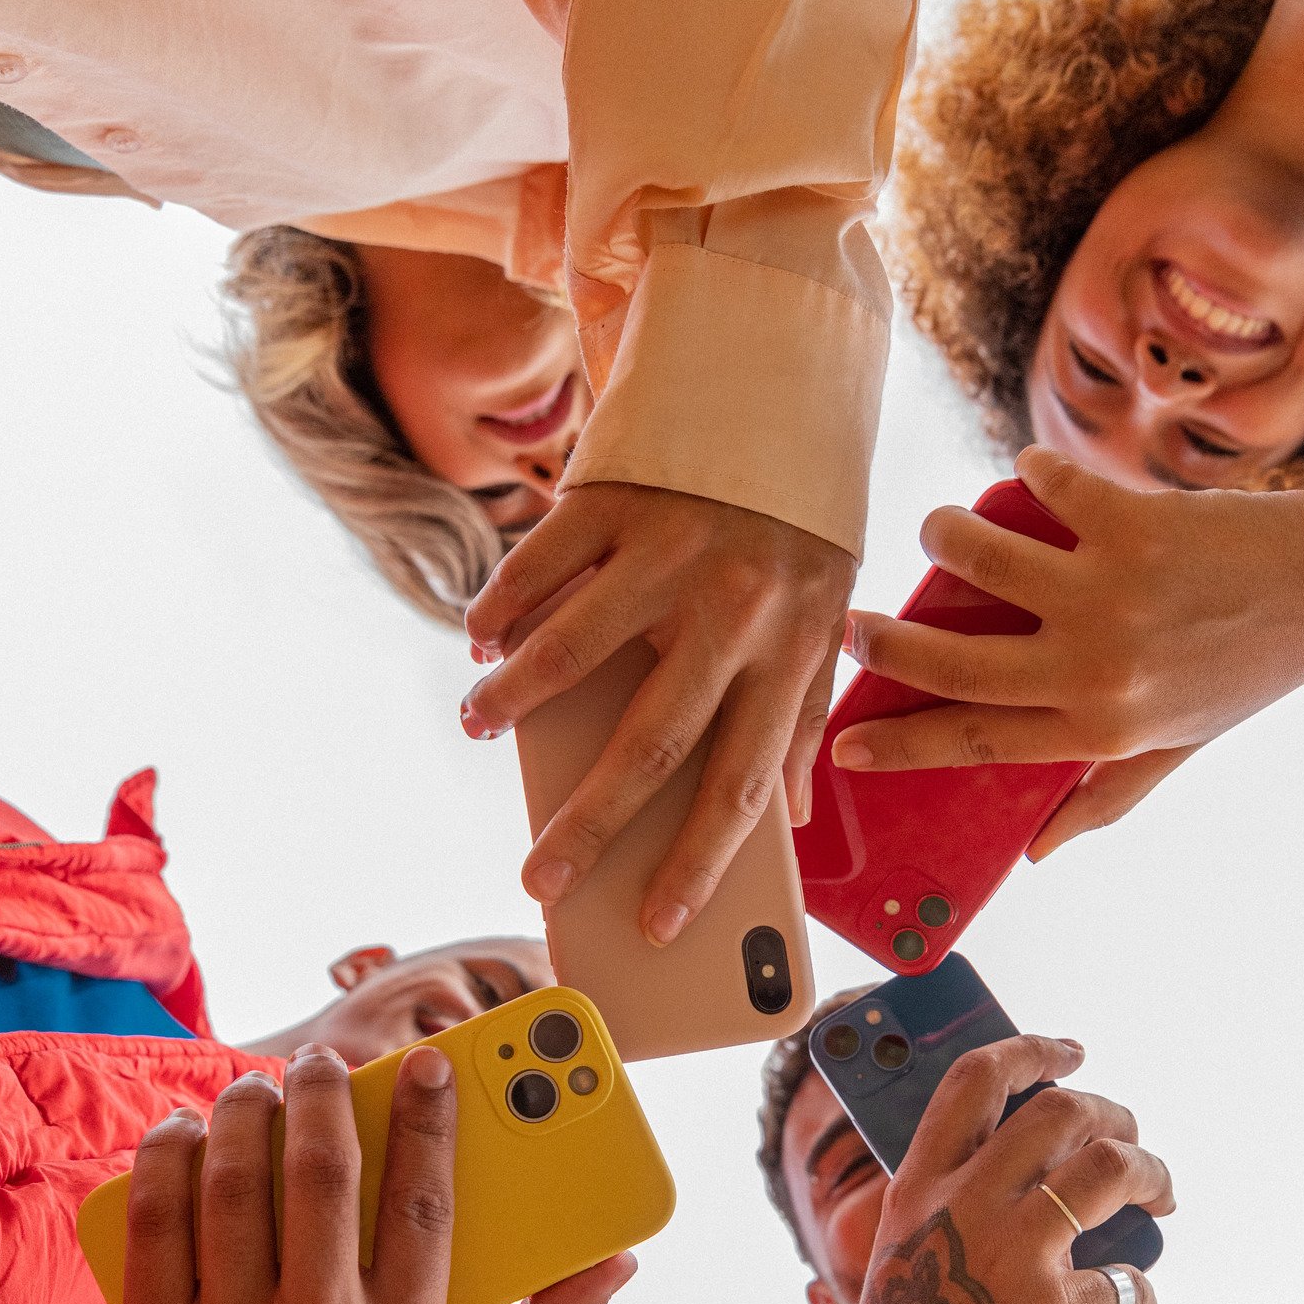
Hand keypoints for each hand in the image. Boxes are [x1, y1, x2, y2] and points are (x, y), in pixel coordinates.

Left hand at [108, 1045, 631, 1303]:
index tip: (431, 1065)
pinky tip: (185, 1133)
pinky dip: (168, 1160)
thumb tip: (620, 1264)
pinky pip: (158, 1224)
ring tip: (256, 1092)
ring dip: (242, 1114)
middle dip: (324, 1097)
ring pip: (233, 1186)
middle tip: (324, 1064)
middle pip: (322, 1178)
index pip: (424, 1208)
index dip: (431, 1122)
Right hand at [461, 483, 852, 944]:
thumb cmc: (798, 527)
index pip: (743, 782)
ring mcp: (670, 549)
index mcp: (792, 649)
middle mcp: (734, 606)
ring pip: (575, 647)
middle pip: (652, 741)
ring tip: (477, 729)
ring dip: (515, 701)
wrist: (782, 380)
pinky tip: (480, 642)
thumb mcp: (827, 617)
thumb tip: (789, 819)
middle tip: (540, 881)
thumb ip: (804, 714)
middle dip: (590, 825)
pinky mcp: (617, 496)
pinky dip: (502, 607)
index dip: (700, 861)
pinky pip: (543, 564)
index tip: (659, 924)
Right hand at [818, 1035, 1171, 1303]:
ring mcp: (1016, 1258)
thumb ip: (955, 1206)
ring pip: (1114, 1167)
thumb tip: (1038, 1166)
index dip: (1034, 1051)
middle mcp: (966, 1209)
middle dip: (1115, 1115)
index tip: (1072, 1051)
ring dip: (1152, 1172)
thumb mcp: (905, 1261)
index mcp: (919, 1190)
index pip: (977, 1081)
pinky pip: (1133, 1281)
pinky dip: (1145, 1295)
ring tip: (1160, 1197)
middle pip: (1064, 1112)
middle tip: (1130, 1141)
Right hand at [835, 446, 1303, 796]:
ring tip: (942, 534)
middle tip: (853, 626)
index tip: (843, 745)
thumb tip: (1035, 853)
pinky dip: (1029, 474)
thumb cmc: (1247, 673)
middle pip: (952, 659)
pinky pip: (1044, 488)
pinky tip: (1031, 476)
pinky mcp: (1130, 524)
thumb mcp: (1174, 749)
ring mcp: (1109, 594)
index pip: (969, 744)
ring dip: (945, 537)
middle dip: (885, 642)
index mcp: (1096, 732)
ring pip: (979, 556)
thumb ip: (1100, 797)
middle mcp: (1094, 670)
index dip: (896, 745)